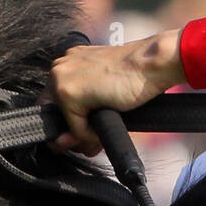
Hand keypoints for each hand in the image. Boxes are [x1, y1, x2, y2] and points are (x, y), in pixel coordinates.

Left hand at [43, 28, 184, 156]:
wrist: (153, 63)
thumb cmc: (138, 73)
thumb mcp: (105, 84)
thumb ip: (87, 103)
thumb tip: (71, 136)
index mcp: (71, 61)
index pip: (55, 101)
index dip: (68, 123)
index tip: (83, 134)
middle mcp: (61, 67)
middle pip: (52, 114)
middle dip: (70, 135)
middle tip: (89, 144)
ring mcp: (62, 79)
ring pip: (61, 123)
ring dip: (79, 138)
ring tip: (96, 141)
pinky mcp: (69, 93)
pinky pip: (73, 128)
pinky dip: (88, 135)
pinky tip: (103, 127)